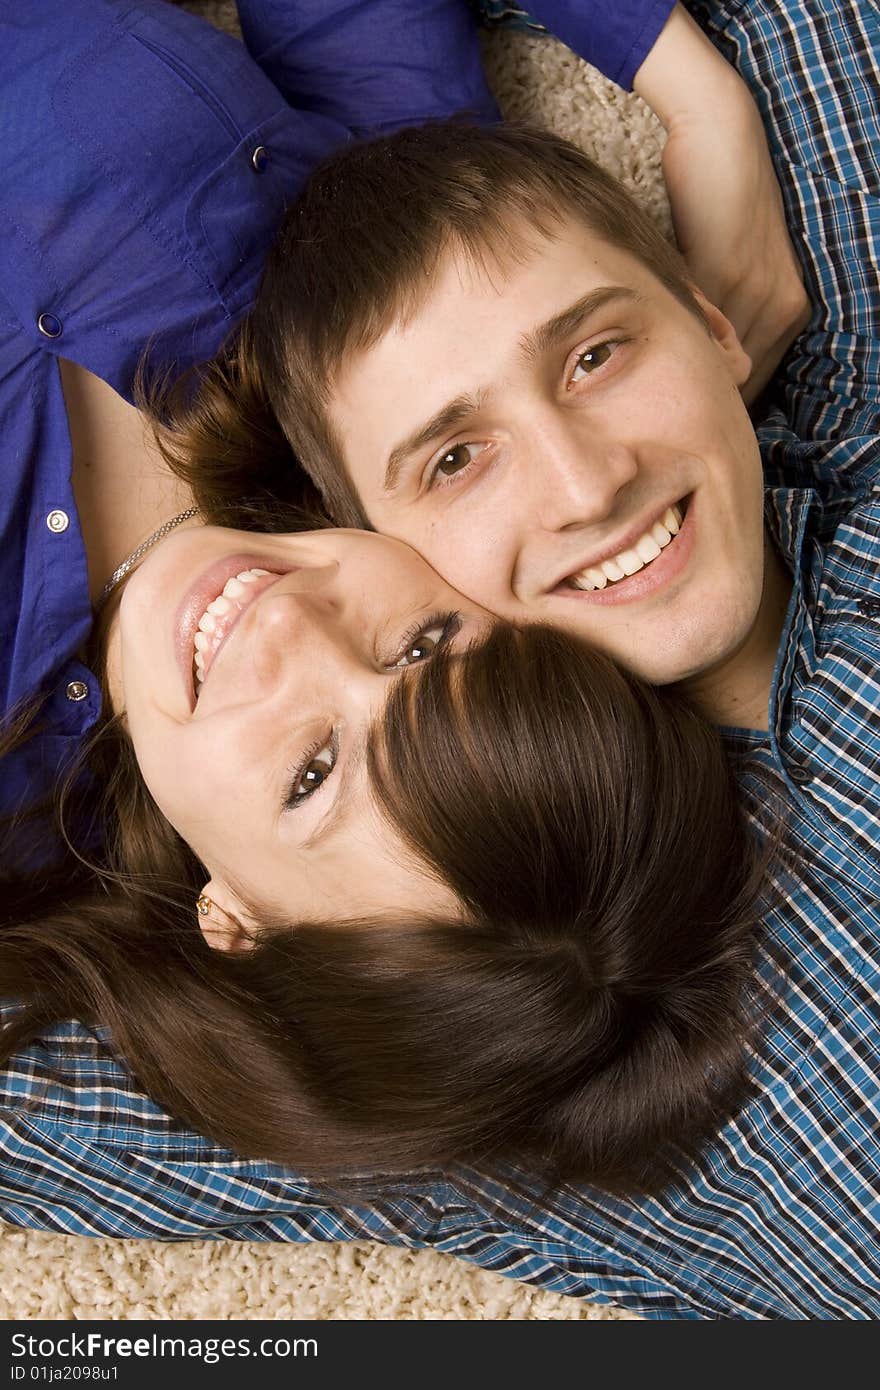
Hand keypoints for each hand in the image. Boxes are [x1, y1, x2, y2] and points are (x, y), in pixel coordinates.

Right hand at [662, 95, 809, 403]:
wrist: (723, 135)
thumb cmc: (721, 197)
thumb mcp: (731, 265)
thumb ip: (722, 313)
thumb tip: (697, 362)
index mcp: (788, 307)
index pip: (754, 379)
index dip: (719, 400)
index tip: (687, 412)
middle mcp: (780, 303)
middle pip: (739, 376)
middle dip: (703, 397)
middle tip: (663, 411)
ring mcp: (757, 288)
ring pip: (715, 354)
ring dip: (681, 371)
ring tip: (646, 389)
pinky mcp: (726, 267)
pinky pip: (695, 318)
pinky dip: (669, 334)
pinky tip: (644, 343)